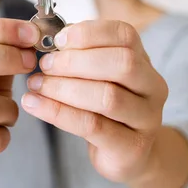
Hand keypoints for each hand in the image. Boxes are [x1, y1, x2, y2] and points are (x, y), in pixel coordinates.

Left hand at [21, 20, 168, 185]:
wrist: (126, 154)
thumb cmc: (105, 110)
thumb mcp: (98, 78)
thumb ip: (81, 56)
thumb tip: (55, 40)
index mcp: (144, 61)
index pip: (124, 35)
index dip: (89, 33)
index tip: (58, 40)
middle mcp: (153, 87)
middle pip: (122, 63)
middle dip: (75, 61)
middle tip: (44, 65)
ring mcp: (146, 119)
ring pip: (107, 97)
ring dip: (64, 88)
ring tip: (36, 85)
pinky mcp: (131, 147)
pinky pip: (91, 126)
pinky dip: (58, 113)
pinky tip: (34, 105)